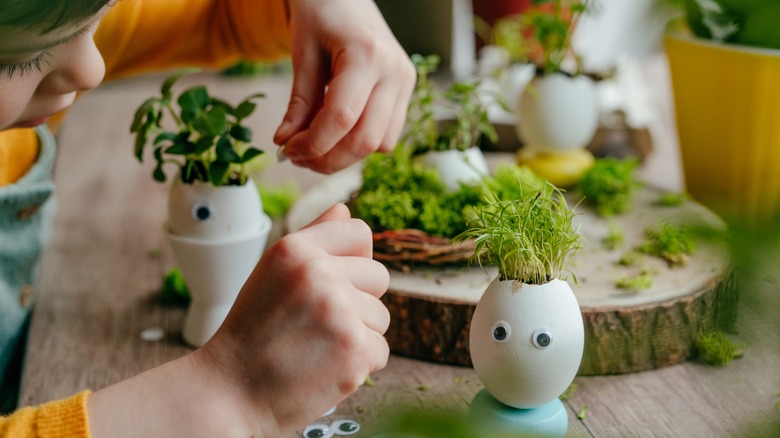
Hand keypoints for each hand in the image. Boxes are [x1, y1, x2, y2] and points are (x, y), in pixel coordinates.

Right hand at [196, 204, 390, 435]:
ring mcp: (339, 310)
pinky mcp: (355, 349)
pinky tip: (324, 368)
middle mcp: (318, 273)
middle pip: (379, 277)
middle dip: (358, 303)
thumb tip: (345, 207)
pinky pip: (380, 351)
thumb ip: (313, 239)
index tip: (335, 284)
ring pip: (381, 318)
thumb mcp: (272, 273)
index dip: (355, 260)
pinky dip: (358, 366)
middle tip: (318, 325)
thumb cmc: (251, 333)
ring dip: (358, 336)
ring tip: (316, 348)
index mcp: (295, 249)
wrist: (227, 391)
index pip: (360, 233)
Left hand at [273, 0, 415, 173]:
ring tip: (314, 146)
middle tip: (296, 156)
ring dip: (344, 156)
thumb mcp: (303, 53)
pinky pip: (386, 136)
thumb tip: (285, 143)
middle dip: (328, 158)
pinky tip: (336, 133)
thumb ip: (298, 103)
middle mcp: (394, 73)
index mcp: (367, 56)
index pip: (341, 118)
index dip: (312, 143)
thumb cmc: (321, 14)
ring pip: (380, 144)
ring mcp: (405, 84)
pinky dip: (359, 144)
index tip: (286, 150)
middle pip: (365, 139)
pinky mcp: (406, 93)